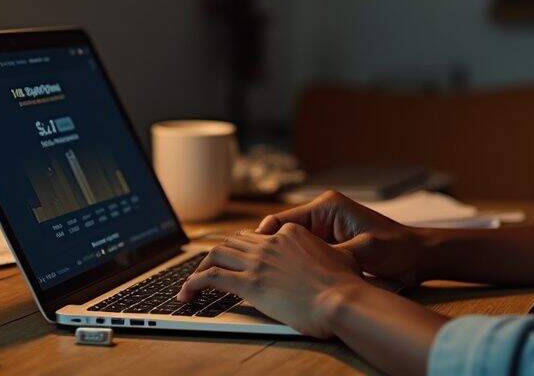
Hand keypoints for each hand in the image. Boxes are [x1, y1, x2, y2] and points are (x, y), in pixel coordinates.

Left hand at [178, 223, 366, 338]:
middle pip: (234, 242)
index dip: (246, 247)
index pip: (259, 236)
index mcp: (293, 233)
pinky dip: (193, 283)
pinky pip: (211, 277)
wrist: (341, 299)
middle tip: (208, 269)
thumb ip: (332, 254)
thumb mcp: (344, 258)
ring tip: (191, 283)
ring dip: (199, 267)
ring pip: (216, 254)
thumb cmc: (346, 284)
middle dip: (217, 255)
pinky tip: (186, 294)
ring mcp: (259, 261)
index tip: (239, 260)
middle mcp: (272, 243)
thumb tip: (336, 260)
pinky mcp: (249, 283)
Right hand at [257, 191, 426, 284]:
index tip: (249, 257)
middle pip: (282, 232)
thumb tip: (303, 265)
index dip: (263, 239)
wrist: (417, 255)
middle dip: (266, 250)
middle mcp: (323, 214)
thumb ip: (333, 255)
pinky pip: (303, 252)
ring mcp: (326, 229)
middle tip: (248, 270)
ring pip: (290, 244)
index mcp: (328, 207)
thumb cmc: (395, 248)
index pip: (283, 220)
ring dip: (279, 259)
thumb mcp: (363, 251)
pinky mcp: (330, 243)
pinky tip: (284, 281)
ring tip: (261, 277)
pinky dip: (294, 264)